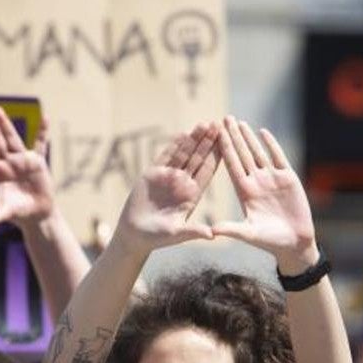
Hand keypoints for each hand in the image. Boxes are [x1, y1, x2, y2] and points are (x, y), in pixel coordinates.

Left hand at [0, 107, 54, 231]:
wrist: (36, 215)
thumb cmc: (19, 213)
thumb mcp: (5, 214)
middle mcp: (8, 163)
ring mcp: (22, 161)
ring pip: (13, 138)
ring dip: (6, 123)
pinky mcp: (37, 162)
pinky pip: (40, 144)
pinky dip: (43, 132)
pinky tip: (45, 118)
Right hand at [114, 122, 218, 254]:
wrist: (134, 235)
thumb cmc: (156, 238)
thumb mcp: (176, 235)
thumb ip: (193, 232)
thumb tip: (212, 235)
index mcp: (193, 195)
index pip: (208, 171)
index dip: (217, 156)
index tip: (228, 142)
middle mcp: (183, 183)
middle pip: (199, 158)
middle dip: (208, 142)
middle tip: (219, 125)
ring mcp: (168, 177)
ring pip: (184, 154)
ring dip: (193, 140)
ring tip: (204, 124)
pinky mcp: (152, 175)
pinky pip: (165, 157)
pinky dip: (173, 146)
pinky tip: (182, 134)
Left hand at [213, 117, 317, 271]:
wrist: (294, 243)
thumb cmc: (270, 241)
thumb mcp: (249, 234)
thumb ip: (231, 230)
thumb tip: (212, 230)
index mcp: (244, 192)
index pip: (231, 166)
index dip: (223, 150)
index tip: (212, 136)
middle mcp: (255, 182)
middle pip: (242, 154)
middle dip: (232, 137)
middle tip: (223, 119)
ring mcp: (271, 179)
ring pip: (257, 152)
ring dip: (248, 137)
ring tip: (238, 121)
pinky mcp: (288, 178)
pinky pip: (278, 157)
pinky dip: (271, 144)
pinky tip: (262, 131)